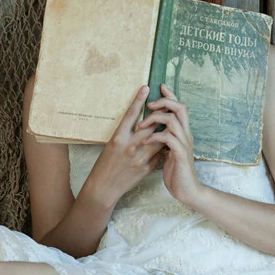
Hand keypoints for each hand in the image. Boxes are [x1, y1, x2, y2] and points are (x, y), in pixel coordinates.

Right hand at [84, 85, 164, 207]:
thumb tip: (141, 121)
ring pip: (159, 138)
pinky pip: (160, 153)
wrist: (104, 187)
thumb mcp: (111, 144)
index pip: (131, 114)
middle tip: (166, 103)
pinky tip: (165, 143)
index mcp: (118, 138)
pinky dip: (162, 146)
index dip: (139, 99)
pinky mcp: (148, 168)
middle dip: (159, 114)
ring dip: (164, 130)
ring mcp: (140, 157)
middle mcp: (130, 146)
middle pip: (150, 124)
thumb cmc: (106, 164)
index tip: (147, 87)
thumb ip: (126, 134)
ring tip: (170, 122)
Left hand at [142, 84, 204, 207]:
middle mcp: (186, 135)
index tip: (160, 86)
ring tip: (142, 125)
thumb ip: (166, 141)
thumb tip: (155, 131)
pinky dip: (154, 137)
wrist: (187, 191)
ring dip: (155, 119)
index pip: (179, 108)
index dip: (171, 95)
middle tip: (149, 105)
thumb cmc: (177, 173)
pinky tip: (144, 142)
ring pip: (173, 120)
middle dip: (164, 102)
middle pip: (180, 108)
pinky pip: (167, 138)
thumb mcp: (169, 153)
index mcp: (182, 133)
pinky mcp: (180, 154)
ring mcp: (184, 144)